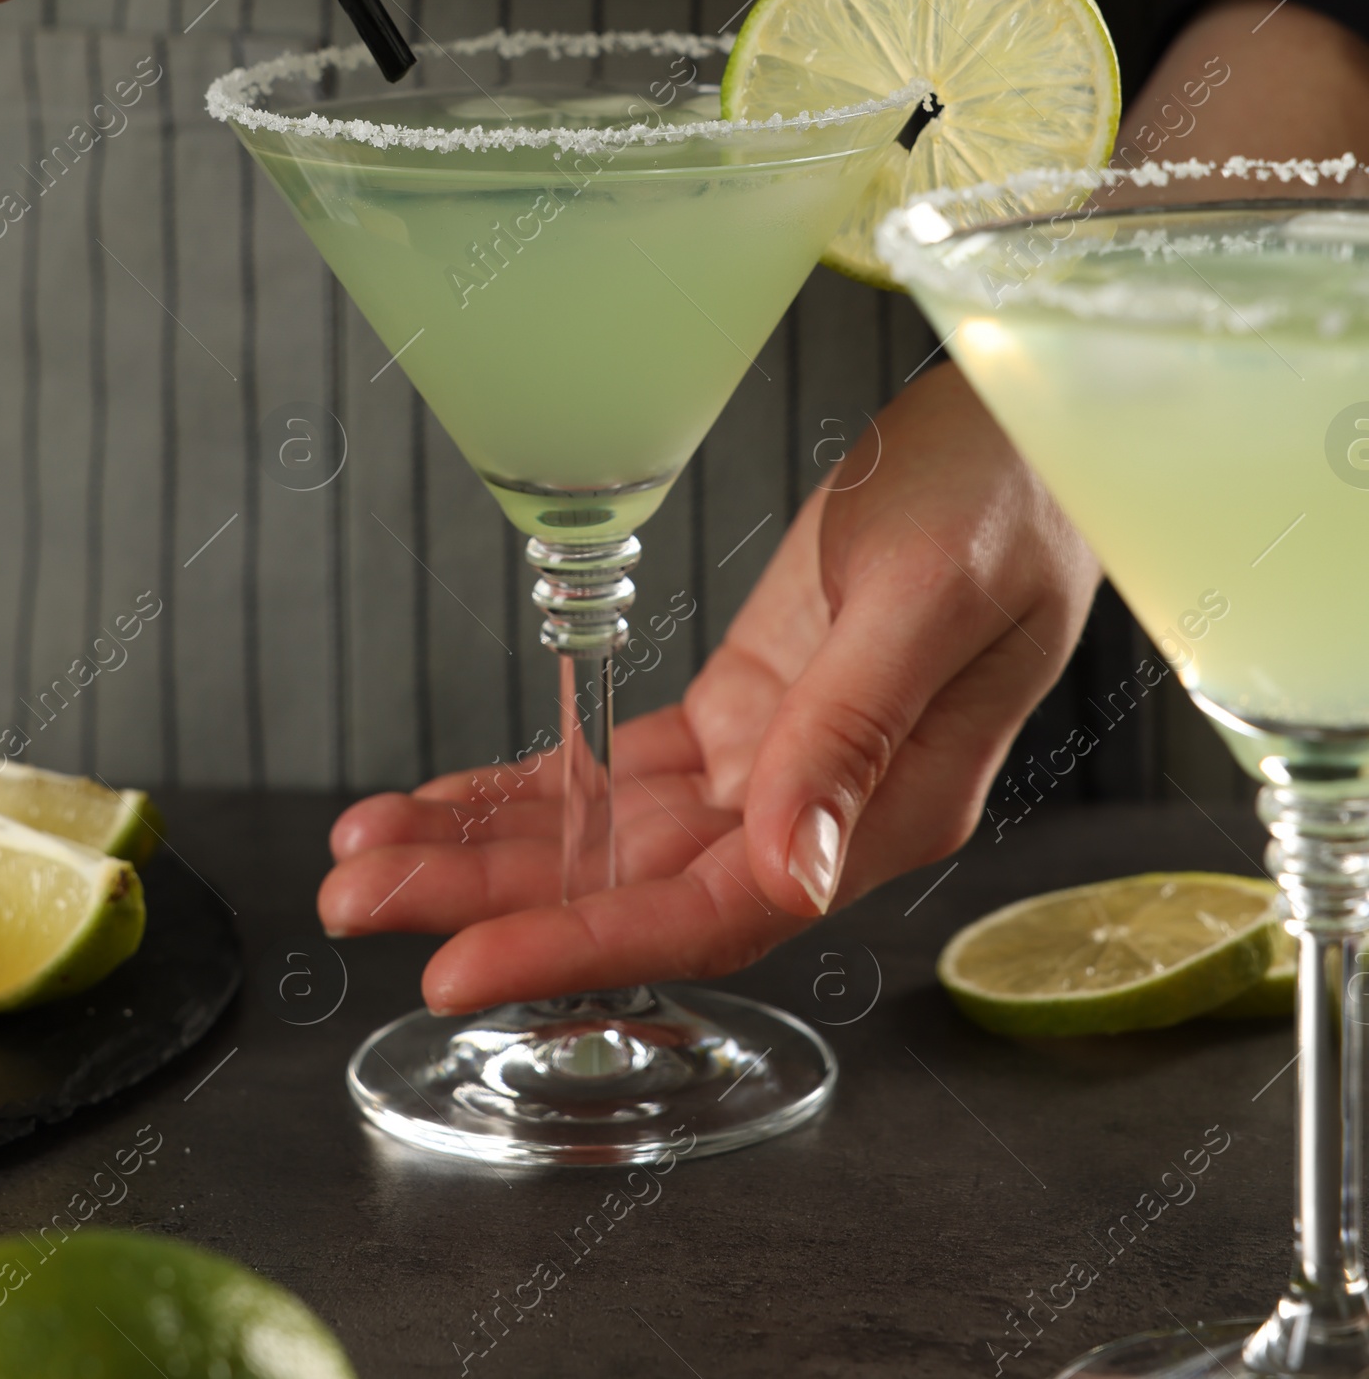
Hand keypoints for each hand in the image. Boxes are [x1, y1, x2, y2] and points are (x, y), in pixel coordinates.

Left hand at [319, 361, 1099, 1013]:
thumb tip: (788, 869)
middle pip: (639, 886)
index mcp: (888, 807)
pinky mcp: (749, 702)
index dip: (579, 945)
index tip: (456, 962)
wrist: (1023, 416)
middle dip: (492, 896)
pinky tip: (451, 796)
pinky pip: (627, 768)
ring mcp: (782, 757)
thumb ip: (857, 731)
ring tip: (366, 851)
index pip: (713, 913)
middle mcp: (825, 807)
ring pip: (616, 833)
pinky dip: (537, 782)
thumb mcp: (932, 592)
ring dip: (491, 845)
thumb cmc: (1004, 491)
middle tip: (356, 900)